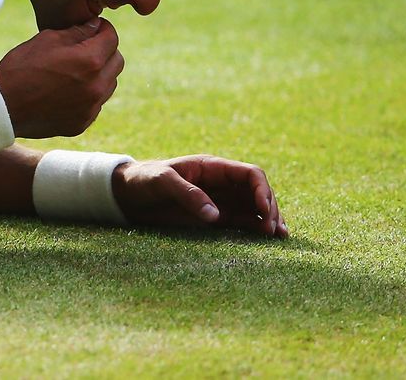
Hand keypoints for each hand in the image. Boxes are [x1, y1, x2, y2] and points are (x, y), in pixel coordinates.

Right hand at [0, 18, 123, 137]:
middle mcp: (97, 86)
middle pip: (117, 62)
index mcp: (90, 61)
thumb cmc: (21, 68)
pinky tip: (66, 91)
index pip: (112, 38)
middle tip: (85, 48)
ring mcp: (91, 108)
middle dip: (106, 51)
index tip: (93, 28)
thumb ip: (77, 32)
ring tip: (74, 71)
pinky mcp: (82, 123)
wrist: (2, 106)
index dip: (103, 29)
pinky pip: (95, 104)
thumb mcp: (46, 40)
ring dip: (99, 74)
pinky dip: (87, 95)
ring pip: (109, 84)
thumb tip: (95, 26)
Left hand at [112, 155, 287, 237]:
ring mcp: (221, 200)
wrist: (126, 194)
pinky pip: (243, 221)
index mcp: (212, 167)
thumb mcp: (162, 181)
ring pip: (255, 208)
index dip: (262, 190)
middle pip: (258, 192)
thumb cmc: (143, 180)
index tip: (263, 210)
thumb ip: (188, 194)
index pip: (250, 174)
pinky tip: (268, 238)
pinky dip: (257, 228)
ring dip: (270, 219)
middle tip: (271, 230)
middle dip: (269, 208)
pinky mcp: (215, 217)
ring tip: (279, 236)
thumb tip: (215, 215)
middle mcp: (222, 183)